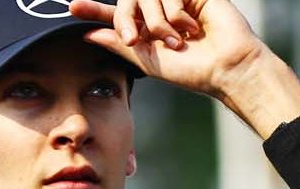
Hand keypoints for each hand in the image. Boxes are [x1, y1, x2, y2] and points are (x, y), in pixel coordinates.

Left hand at [69, 0, 260, 94]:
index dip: (94, 10)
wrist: (226, 67)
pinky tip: (192, 27)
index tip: (73, 7)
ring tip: (178, 40)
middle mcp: (160, 13)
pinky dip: (176, 13)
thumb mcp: (149, 61)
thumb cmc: (193, 71)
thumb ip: (120, 44)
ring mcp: (177, 0)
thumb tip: (90, 35)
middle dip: (126, 17)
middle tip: (134, 37)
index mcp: (147, 32)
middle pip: (128, 0)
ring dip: (159, 22)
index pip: (116, 16)